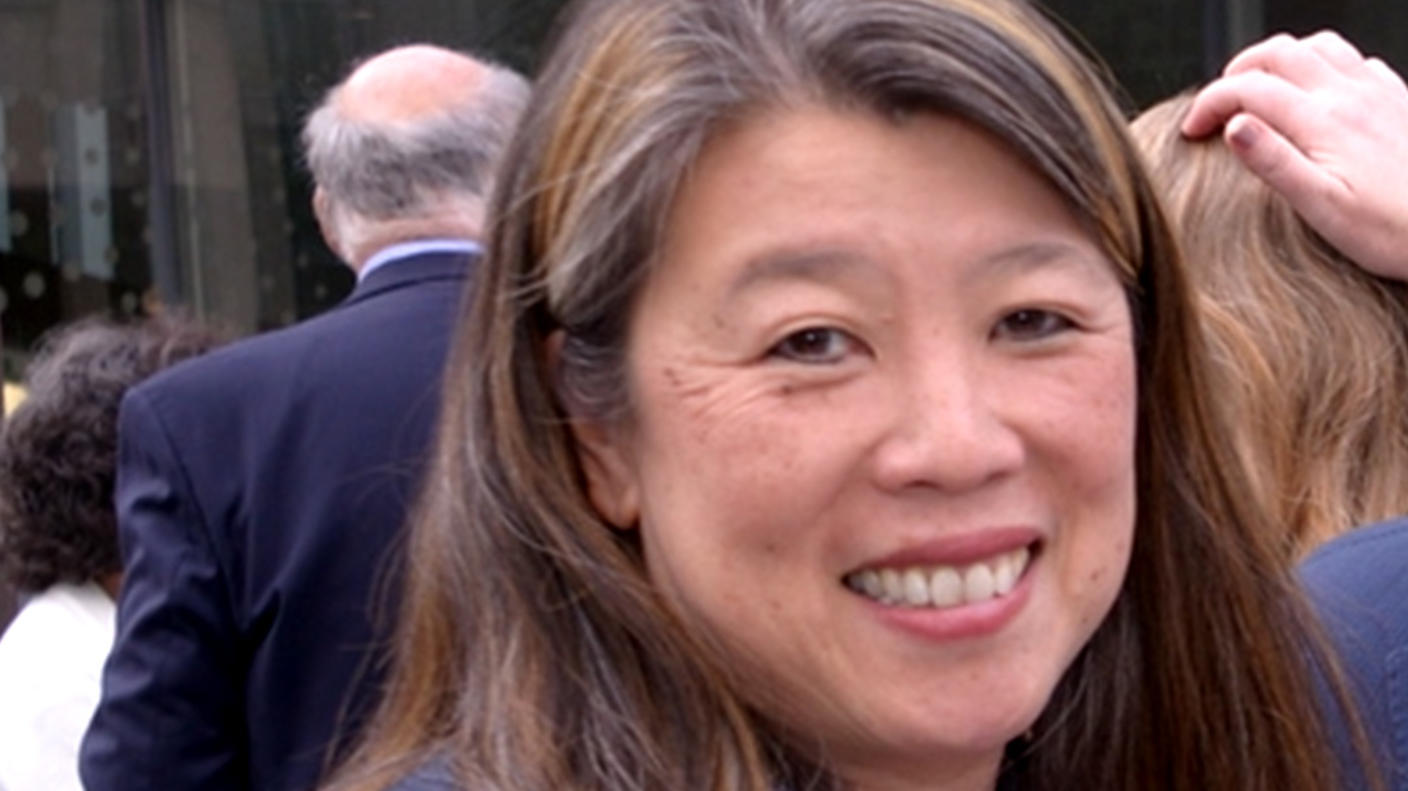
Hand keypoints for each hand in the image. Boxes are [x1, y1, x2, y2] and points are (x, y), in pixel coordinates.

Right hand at [1182, 31, 1407, 279]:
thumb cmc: (1391, 230)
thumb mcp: (1321, 207)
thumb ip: (1275, 161)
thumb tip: (1234, 126)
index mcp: (1324, 122)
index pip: (1249, 90)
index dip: (1210, 103)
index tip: (1192, 130)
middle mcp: (1351, 96)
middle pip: (1279, 54)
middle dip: (1236, 72)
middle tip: (1217, 105)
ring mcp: (1378, 93)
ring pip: (1317, 47)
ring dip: (1278, 60)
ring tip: (1259, 89)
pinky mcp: (1397, 100)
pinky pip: (1354, 60)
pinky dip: (1321, 65)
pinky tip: (1316, 94)